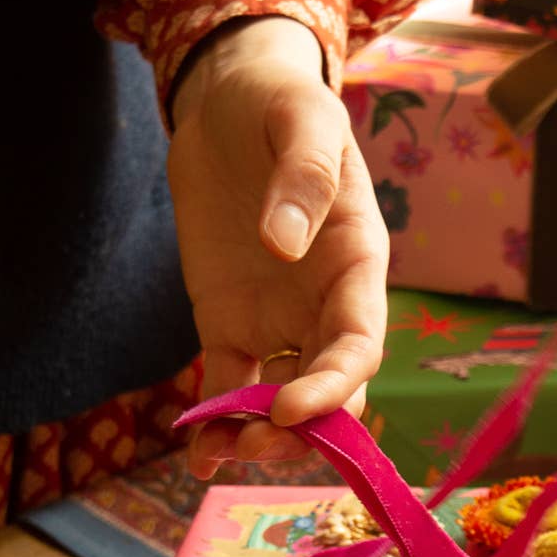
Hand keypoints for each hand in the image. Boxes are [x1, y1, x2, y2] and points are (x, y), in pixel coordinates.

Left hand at [167, 16, 387, 479]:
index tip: (293, 408)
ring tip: (215, 456)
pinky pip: (228, 384)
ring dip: (256, 435)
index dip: (335, 386)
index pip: (359, 344)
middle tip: (252, 445)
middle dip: (298, 430)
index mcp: (357, 265)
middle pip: (326, 389)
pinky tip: (197, 451)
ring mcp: (276, 320)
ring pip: (279, 399)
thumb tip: (285, 243)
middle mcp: (324, 305)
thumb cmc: (282, 104)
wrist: (231, 99)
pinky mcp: (227, 323)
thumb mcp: (302, 120)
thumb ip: (303, 176)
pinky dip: (216, 420)